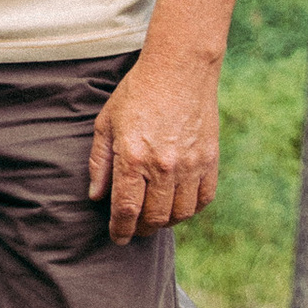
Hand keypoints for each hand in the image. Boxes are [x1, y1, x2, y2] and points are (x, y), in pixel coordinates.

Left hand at [88, 39, 222, 242]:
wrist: (179, 70)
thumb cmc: (137, 93)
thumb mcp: (107, 123)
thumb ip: (100, 162)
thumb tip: (96, 196)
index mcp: (134, 158)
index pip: (126, 210)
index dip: (120, 230)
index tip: (117, 237)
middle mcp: (164, 167)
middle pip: (154, 218)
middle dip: (141, 229)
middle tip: (134, 228)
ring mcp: (191, 165)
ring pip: (180, 213)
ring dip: (166, 221)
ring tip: (155, 216)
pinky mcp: (210, 160)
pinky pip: (204, 199)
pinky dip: (191, 208)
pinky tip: (178, 204)